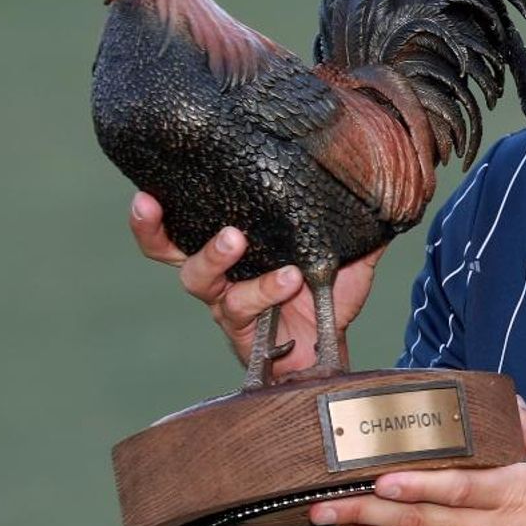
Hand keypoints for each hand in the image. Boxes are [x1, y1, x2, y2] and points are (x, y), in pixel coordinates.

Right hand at [129, 191, 381, 377]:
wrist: (334, 348)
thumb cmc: (326, 295)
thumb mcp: (343, 251)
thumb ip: (355, 220)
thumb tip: (381, 177)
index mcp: (231, 248)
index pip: (179, 225)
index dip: (153, 215)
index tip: (145, 192)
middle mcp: (218, 275)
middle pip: (170, 253)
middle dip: (166, 232)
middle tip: (211, 214)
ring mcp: (227, 303)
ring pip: (201, 282)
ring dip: (219, 258)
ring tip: (241, 240)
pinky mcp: (241, 331)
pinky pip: (242, 311)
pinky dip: (266, 289)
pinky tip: (291, 278)